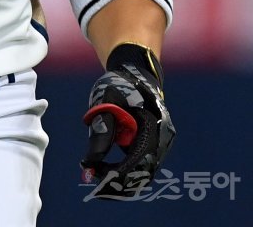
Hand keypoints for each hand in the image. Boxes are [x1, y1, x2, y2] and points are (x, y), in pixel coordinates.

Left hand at [81, 43, 175, 197]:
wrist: (135, 72)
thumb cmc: (120, 83)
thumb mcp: (106, 101)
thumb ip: (101, 131)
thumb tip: (90, 162)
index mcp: (154, 123)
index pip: (139, 158)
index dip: (119, 172)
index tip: (97, 177)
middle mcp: (163, 136)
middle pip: (145, 171)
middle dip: (120, 180)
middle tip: (95, 181)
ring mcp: (162, 141)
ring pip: (144, 170)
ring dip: (122, 176)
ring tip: (98, 173)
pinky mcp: (156, 143)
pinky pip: (143, 162)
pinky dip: (127, 168)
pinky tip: (108, 167)